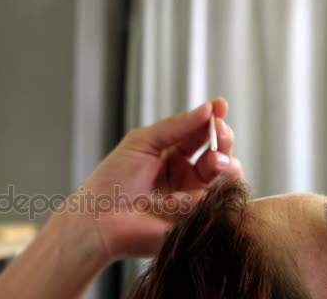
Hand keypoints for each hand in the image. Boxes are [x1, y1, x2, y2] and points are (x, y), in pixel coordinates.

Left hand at [62, 98, 242, 260]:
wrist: (100, 220)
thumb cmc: (113, 180)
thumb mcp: (143, 142)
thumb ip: (176, 126)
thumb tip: (208, 109)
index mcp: (173, 153)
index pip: (201, 132)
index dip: (213, 118)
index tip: (220, 106)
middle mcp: (186, 174)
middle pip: (219, 152)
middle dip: (223, 139)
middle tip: (220, 132)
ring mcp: (193, 197)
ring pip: (226, 177)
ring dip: (226, 164)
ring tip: (216, 160)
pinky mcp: (196, 219)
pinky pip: (214, 203)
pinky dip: (202, 196)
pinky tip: (183, 198)